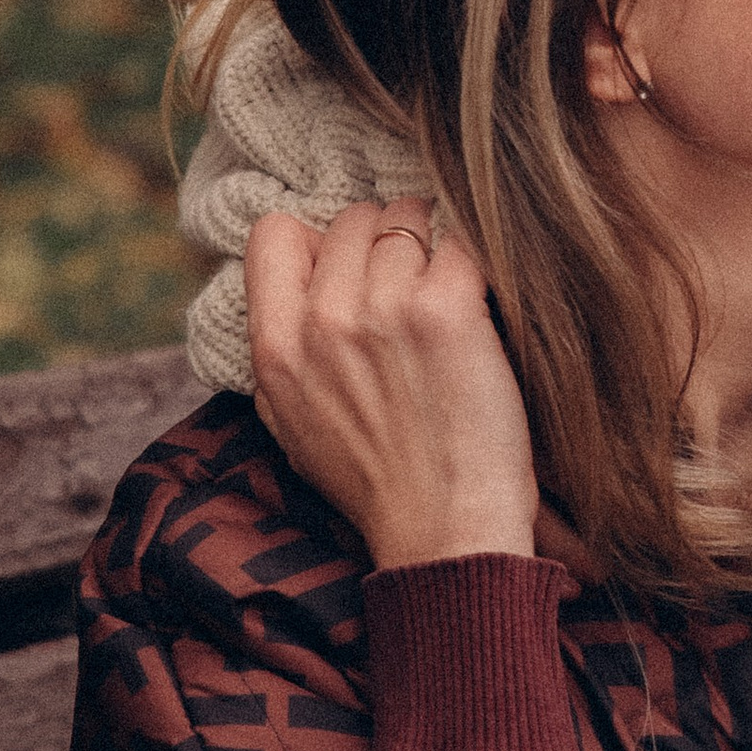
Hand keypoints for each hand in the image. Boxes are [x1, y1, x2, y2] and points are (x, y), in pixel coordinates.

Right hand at [244, 201, 538, 569]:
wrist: (443, 531)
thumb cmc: (375, 484)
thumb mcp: (290, 424)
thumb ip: (280, 349)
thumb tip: (293, 278)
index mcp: (275, 348)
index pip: (273, 233)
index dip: (314, 242)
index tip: (346, 268)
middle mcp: (323, 320)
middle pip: (351, 219)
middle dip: (382, 241)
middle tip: (410, 286)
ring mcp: (384, 309)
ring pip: (407, 219)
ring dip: (431, 246)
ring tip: (445, 295)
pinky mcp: (446, 309)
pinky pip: (460, 243)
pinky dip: (473, 264)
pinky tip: (478, 304)